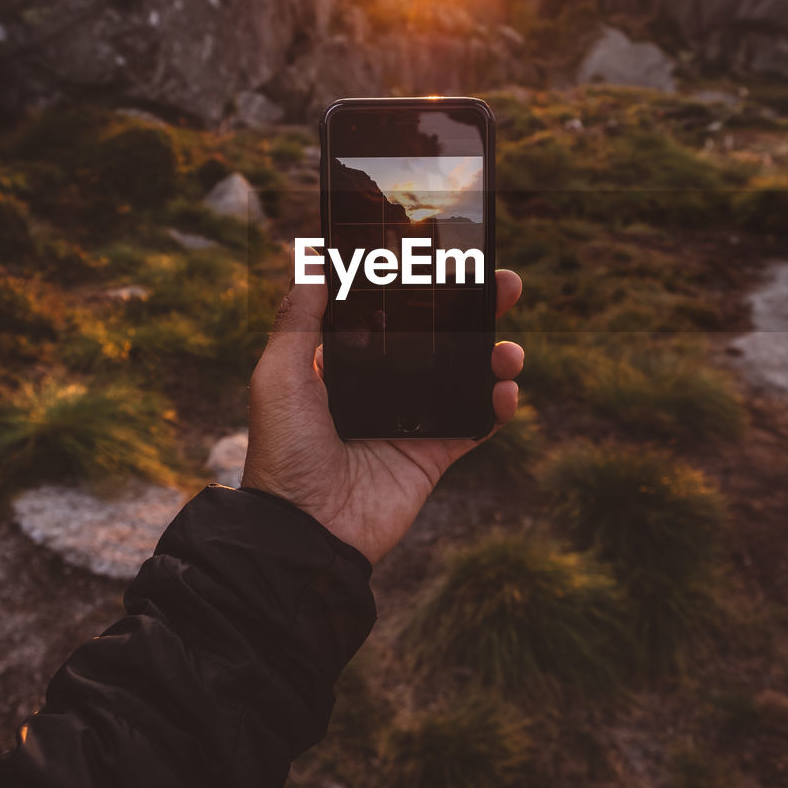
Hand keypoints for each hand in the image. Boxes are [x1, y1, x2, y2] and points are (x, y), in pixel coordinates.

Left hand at [242, 264, 522, 563]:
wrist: (303, 530)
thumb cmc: (283, 451)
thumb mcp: (278, 375)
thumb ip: (297, 320)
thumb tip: (311, 262)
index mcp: (345, 363)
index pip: (392, 313)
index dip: (423, 286)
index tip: (452, 257)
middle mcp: (382, 387)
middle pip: (439, 338)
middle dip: (476, 309)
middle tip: (505, 284)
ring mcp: (411, 420)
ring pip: (466, 375)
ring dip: (495, 355)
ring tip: (508, 349)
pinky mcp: (432, 455)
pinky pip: (476, 424)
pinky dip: (498, 406)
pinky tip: (507, 390)